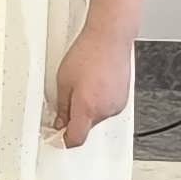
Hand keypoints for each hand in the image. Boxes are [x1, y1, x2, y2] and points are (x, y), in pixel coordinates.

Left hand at [52, 28, 133, 148]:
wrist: (110, 38)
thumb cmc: (88, 54)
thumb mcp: (63, 81)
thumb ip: (62, 107)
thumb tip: (60, 122)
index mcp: (88, 108)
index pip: (76, 138)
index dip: (64, 141)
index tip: (57, 137)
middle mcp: (105, 110)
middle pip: (86, 127)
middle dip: (74, 120)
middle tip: (64, 102)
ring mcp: (117, 105)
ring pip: (96, 117)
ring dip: (87, 110)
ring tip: (82, 86)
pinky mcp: (123, 98)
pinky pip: (107, 108)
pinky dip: (98, 102)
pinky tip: (93, 85)